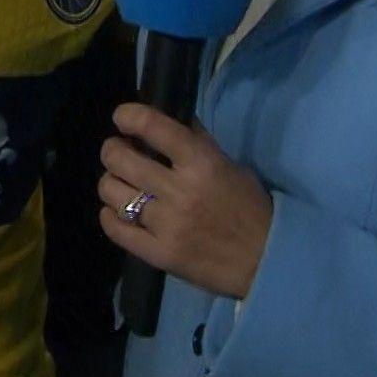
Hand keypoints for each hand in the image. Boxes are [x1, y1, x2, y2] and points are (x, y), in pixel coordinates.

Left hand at [97, 104, 272, 300]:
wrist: (266, 260)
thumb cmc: (250, 207)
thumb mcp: (229, 165)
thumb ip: (196, 143)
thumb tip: (164, 123)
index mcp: (201, 163)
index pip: (153, 127)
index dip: (128, 116)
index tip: (121, 117)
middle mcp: (178, 190)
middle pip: (120, 159)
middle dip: (112, 150)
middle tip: (117, 152)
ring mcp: (166, 224)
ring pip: (113, 193)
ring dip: (110, 182)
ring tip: (119, 183)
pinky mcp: (158, 254)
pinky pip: (116, 230)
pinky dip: (110, 216)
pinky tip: (118, 212)